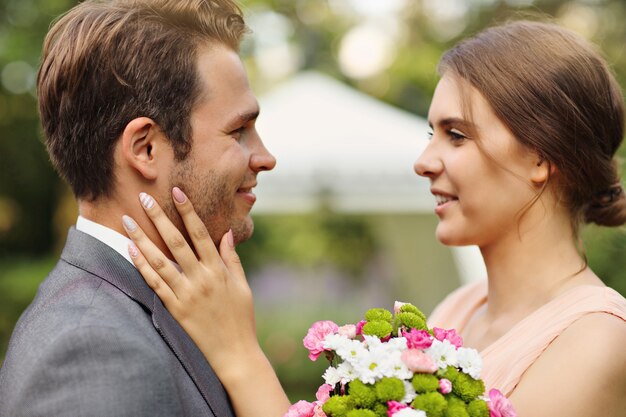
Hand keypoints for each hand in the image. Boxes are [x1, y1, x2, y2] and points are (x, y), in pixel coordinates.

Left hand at [122, 188, 257, 378]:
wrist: (235, 354)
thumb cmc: (241, 319)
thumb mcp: (242, 286)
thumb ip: (232, 259)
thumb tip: (226, 234)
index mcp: (219, 270)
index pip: (200, 233)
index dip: (188, 211)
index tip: (177, 191)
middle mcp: (201, 278)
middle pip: (176, 241)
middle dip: (159, 217)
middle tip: (144, 198)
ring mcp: (186, 294)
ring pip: (160, 260)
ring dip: (142, 239)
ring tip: (127, 221)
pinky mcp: (175, 309)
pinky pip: (154, 284)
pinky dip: (141, 266)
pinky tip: (130, 251)